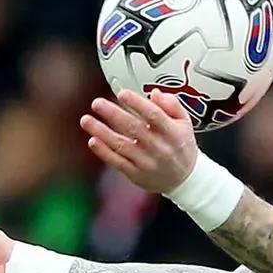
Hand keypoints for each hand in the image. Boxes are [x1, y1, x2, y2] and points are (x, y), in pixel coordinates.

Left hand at [80, 89, 198, 193]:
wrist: (185, 179)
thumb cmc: (181, 147)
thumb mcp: (185, 123)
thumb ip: (172, 105)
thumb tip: (156, 93)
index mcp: (172, 133)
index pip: (154, 115)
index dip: (137, 104)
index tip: (123, 94)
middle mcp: (159, 148)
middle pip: (134, 129)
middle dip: (113, 114)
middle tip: (98, 103)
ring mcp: (146, 162)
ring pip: (121, 145)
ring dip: (102, 132)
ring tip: (87, 120)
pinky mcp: (136, 174)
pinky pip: (117, 162)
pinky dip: (104, 152)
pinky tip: (93, 141)